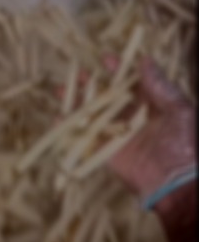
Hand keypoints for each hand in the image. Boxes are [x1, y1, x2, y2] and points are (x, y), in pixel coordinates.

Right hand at [58, 57, 195, 211]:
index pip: (132, 83)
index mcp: (152, 106)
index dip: (118, 70)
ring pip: (93, 114)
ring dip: (77, 102)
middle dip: (91, 85)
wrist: (175, 183)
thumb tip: (145, 61)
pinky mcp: (105, 151)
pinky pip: (85, 137)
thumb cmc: (184, 146)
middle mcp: (132, 117)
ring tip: (61, 91)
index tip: (105, 59)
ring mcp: (117, 134)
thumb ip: (160, 88)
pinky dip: (70, 129)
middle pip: (107, 96)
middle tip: (76, 74)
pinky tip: (58, 118)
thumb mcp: (179, 111)